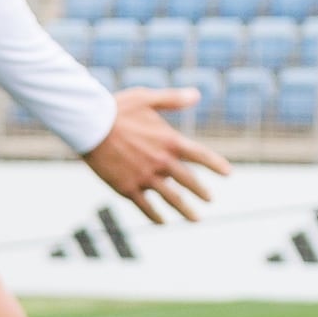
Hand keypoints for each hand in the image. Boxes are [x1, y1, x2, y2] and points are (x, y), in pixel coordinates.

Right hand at [82, 85, 226, 222]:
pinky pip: (146, 206)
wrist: (89, 124)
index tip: (227, 173)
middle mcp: (162, 162)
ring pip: (172, 199)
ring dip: (186, 211)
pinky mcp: (128, 188)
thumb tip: (196, 94)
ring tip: (196, 219)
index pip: (200, 156)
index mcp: (169, 141)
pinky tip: (162, 222)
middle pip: (189, 181)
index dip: (215, 165)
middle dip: (201, 192)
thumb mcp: (147, 98)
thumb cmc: (116, 108)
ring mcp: (145, 177)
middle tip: (209, 200)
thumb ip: (173, 99)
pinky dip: (156, 216)